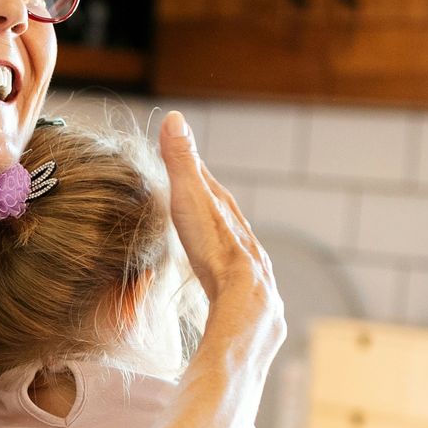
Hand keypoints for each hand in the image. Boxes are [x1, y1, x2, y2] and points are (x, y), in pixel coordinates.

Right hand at [155, 112, 285, 362]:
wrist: (245, 309)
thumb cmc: (215, 254)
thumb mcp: (191, 203)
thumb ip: (181, 164)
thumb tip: (174, 118)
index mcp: (231, 222)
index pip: (213, 193)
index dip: (196, 178)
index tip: (184, 167)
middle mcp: (248, 247)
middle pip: (229, 225)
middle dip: (213, 213)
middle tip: (198, 203)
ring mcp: (253, 279)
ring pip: (238, 259)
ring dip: (224, 251)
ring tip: (211, 250)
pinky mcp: (251, 309)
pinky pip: (238, 291)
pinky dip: (226, 285)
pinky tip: (221, 296)